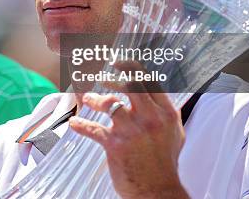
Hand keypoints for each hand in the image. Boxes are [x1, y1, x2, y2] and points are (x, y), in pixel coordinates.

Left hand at [69, 61, 188, 198]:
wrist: (158, 191)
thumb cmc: (165, 162)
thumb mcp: (174, 132)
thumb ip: (164, 111)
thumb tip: (156, 92)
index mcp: (166, 113)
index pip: (149, 81)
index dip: (132, 68)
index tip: (119, 62)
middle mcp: (150, 118)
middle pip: (131, 85)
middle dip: (115, 75)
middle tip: (102, 75)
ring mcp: (132, 130)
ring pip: (110, 103)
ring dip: (95, 99)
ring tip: (87, 99)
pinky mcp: (115, 144)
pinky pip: (93, 129)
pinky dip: (81, 125)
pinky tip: (74, 123)